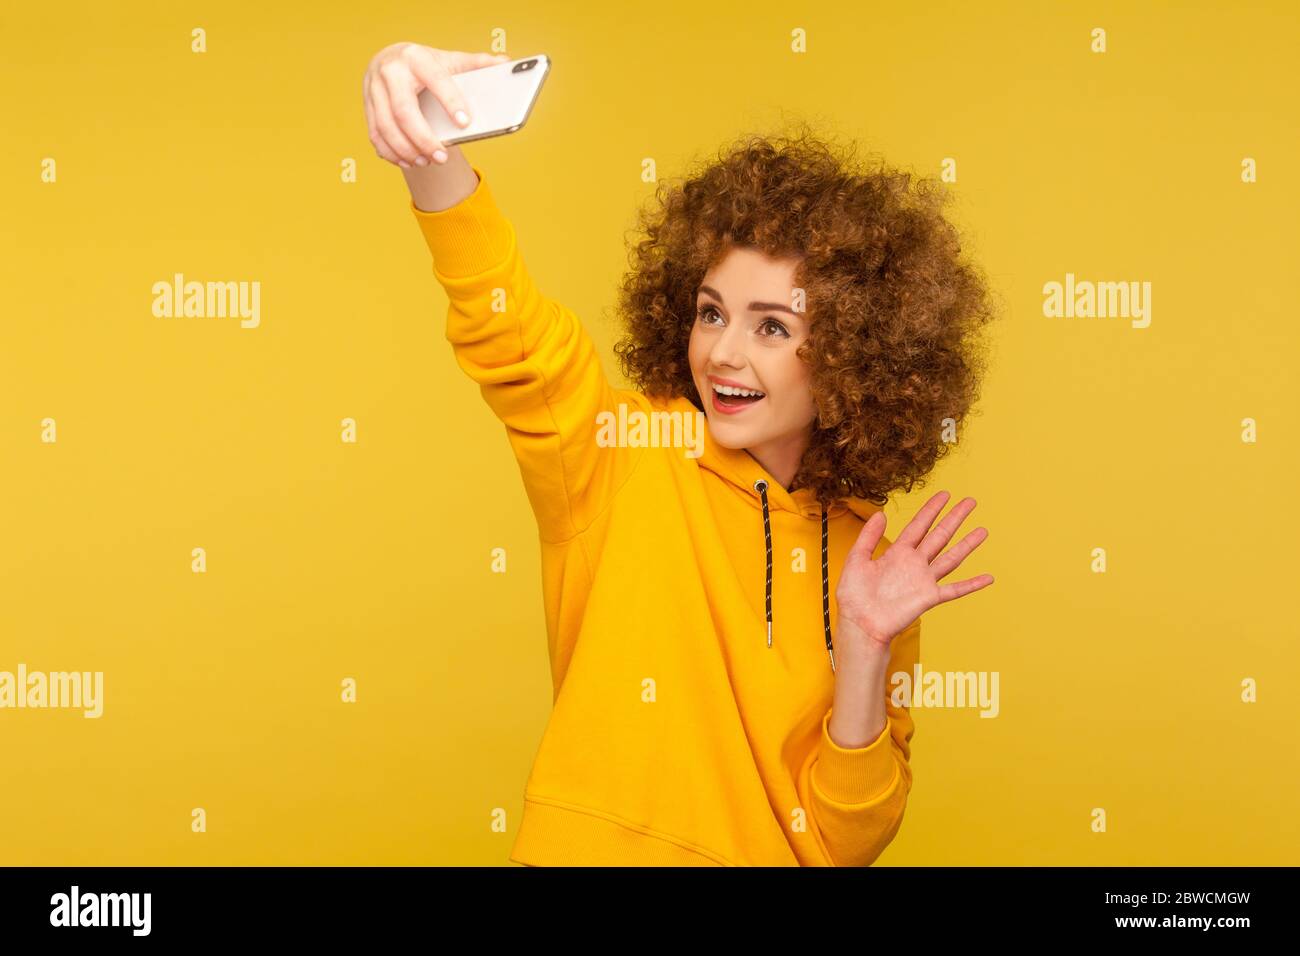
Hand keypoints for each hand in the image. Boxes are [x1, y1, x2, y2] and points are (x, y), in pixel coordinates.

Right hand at [363, 43, 509, 167]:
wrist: (390, 59)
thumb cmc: (425, 64)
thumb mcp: (449, 60)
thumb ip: (476, 64)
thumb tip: (505, 62)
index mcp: (416, 58)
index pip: (435, 80)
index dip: (450, 101)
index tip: (465, 123)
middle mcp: (390, 71)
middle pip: (404, 111)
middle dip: (423, 139)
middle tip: (441, 158)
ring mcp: (373, 89)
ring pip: (385, 127)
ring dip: (406, 150)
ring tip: (425, 162)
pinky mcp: (366, 105)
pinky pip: (374, 135)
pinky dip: (390, 153)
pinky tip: (407, 162)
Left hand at [835, 490, 992, 650]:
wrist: (859, 624)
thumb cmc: (854, 596)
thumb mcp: (856, 559)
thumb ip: (868, 537)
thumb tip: (881, 513)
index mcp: (897, 553)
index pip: (919, 526)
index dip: (931, 510)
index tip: (945, 494)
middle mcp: (914, 563)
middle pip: (939, 535)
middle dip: (954, 518)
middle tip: (970, 501)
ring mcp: (923, 580)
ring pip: (951, 558)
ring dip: (967, 545)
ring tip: (983, 531)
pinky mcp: (929, 598)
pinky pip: (954, 590)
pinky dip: (972, 584)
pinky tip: (988, 578)